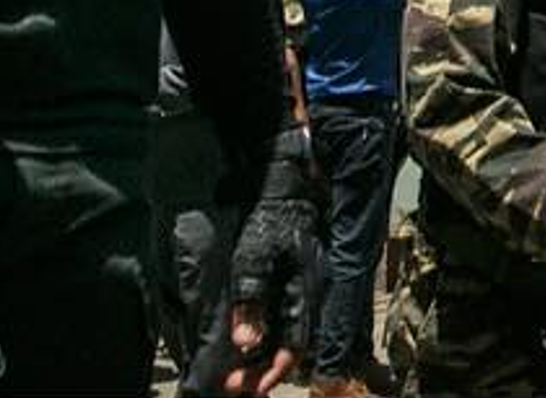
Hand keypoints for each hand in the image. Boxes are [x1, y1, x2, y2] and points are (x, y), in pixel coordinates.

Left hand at [219, 134, 311, 396]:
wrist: (280, 169)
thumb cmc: (269, 208)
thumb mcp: (254, 251)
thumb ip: (251, 297)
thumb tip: (245, 342)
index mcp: (305, 287)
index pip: (294, 344)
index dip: (271, 370)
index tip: (245, 388)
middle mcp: (308, 288)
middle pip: (291, 343)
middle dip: (264, 368)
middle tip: (236, 384)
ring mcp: (302, 278)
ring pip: (287, 329)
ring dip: (263, 353)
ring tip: (239, 368)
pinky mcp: (291, 268)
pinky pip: (282, 310)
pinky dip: (264, 329)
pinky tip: (247, 334)